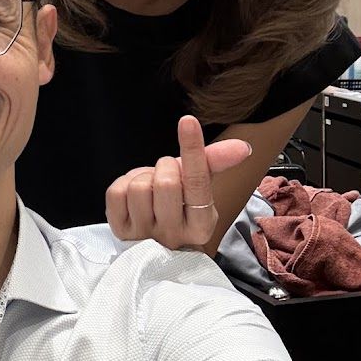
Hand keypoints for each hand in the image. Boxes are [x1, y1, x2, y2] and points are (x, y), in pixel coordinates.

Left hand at [105, 115, 251, 248]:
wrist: (156, 240)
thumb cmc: (181, 208)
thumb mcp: (200, 188)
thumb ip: (215, 162)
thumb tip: (243, 147)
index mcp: (201, 225)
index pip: (198, 182)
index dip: (193, 149)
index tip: (188, 121)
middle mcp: (174, 234)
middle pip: (166, 183)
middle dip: (165, 167)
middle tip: (167, 174)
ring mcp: (145, 235)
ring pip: (139, 187)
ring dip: (143, 177)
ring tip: (150, 187)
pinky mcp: (120, 230)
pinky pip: (117, 192)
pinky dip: (124, 183)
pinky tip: (133, 193)